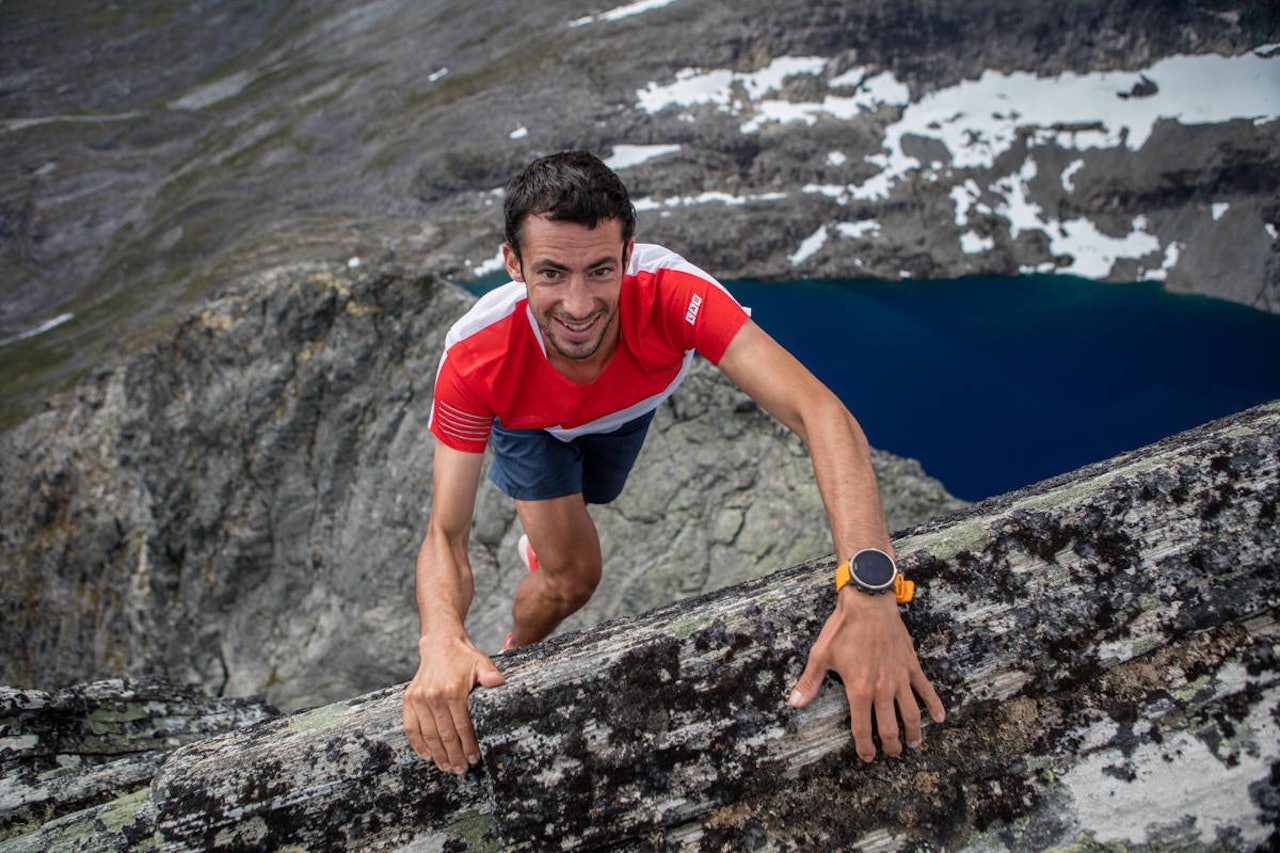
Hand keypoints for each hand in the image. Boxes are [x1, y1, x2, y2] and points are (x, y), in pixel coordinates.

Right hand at [402, 635, 505, 772]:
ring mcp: (419, 699)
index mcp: (453, 691)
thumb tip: (498, 682)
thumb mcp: (481, 662)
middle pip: (445, 735)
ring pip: (428, 735)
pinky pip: (410, 727)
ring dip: (437, 754)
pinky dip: (417, 744)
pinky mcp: (409, 699)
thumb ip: (490, 675)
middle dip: (454, 756)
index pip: (462, 726)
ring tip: (447, 767)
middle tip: (461, 770)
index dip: (468, 746)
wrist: (440, 644)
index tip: (474, 759)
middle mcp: (433, 696)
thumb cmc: (464, 657)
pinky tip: (426, 755)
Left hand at [789, 590, 944, 760]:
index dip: (865, 746)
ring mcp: (900, 678)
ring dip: (914, 733)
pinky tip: (940, 718)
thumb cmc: (843, 628)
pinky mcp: (911, 666)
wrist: (868, 603)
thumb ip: (810, 682)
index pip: (863, 728)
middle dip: (891, 746)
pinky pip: (926, 690)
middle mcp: (882, 689)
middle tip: (890, 753)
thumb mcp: (821, 655)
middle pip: (890, 727)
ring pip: (912, 714)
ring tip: (913, 744)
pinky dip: (935, 705)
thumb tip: (795, 704)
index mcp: (859, 690)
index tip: (867, 756)